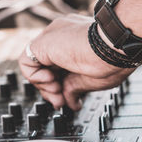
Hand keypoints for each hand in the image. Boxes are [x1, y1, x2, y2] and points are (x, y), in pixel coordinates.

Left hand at [18, 14, 133, 110]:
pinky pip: (26, 62)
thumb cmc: (113, 61)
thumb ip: (74, 88)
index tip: (66, 100)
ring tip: (58, 92)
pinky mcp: (42, 43)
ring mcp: (52, 39)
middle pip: (46, 69)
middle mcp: (63, 39)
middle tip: (59, 101)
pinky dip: (35, 77)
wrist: (115, 48)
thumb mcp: (90, 79)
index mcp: (77, 45)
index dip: (59, 87)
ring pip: (35, 66)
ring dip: (44, 86)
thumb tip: (71, 102)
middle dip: (51, 90)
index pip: (59, 69)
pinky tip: (51, 80)